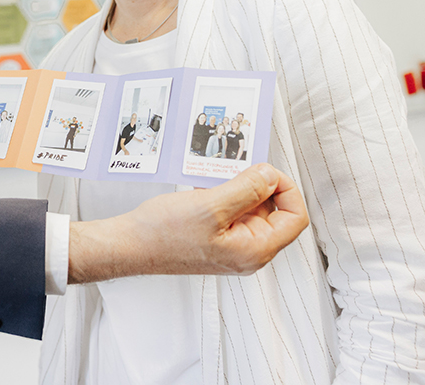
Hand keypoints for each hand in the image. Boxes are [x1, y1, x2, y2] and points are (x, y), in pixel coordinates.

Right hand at [68, 163, 307, 282]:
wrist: (130, 245)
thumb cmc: (163, 235)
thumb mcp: (210, 206)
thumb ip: (247, 189)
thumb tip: (270, 175)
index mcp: (255, 250)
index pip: (294, 217)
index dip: (285, 189)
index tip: (265, 172)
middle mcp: (248, 252)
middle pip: (275, 211)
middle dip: (258, 187)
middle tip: (234, 173)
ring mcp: (233, 246)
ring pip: (252, 209)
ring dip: (238, 189)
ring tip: (214, 182)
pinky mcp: (218, 239)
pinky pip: (233, 212)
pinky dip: (224, 195)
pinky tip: (205, 190)